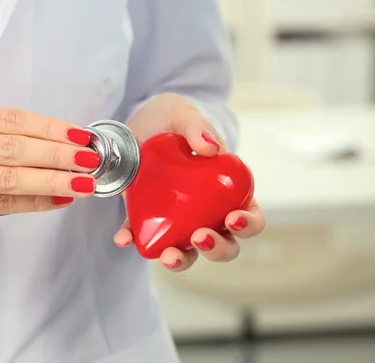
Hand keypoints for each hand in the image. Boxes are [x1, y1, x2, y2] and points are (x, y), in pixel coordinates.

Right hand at [0, 100, 99, 239]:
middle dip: (59, 154)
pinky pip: (0, 204)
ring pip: (10, 178)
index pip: (11, 119)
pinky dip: (33, 203)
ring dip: (53, 180)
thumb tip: (53, 143)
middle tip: (92, 159)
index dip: (51, 127)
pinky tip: (57, 200)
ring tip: (84, 182)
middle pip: (14, 147)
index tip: (82, 134)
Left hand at [113, 93, 264, 271]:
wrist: (136, 123)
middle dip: (217, 248)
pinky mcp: (147, 219)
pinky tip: (124, 238)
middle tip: (200, 237)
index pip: (250, 215)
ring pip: (188, 251)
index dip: (249, 223)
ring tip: (169, 256)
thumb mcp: (184, 115)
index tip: (233, 218)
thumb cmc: (172, 119)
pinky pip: (143, 237)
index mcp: (226, 188)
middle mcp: (206, 211)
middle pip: (224, 243)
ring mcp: (177, 219)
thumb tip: (210, 148)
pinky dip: (134, 240)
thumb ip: (197, 127)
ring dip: (182, 259)